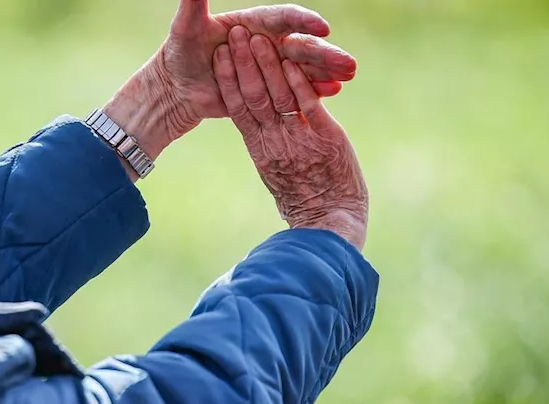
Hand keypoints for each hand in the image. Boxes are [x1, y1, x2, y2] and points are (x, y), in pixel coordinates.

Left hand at [160, 2, 356, 130]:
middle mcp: (268, 43)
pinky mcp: (267, 90)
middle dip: (325, 53)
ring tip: (347, 77)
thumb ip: (194, 3)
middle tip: (347, 62)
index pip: (284, 18)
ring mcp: (270, 68)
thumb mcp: (185, 26)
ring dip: (326, 72)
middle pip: (301, 45)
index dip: (304, 21)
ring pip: (303, 68)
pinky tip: (332, 92)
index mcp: (255, 23)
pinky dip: (312, 91)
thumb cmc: (181, 51)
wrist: (178, 86)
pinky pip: (292, 90)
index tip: (322, 27)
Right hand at [213, 27, 367, 249]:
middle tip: (234, 34)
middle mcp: (275, 142)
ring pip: (277, 96)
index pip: (238, 110)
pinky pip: (307, 105)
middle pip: (253, 97)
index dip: (228, 82)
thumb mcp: (278, 177)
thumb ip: (270, 151)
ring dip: (267, 65)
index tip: (219, 58)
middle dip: (242, 64)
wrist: (329, 225)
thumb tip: (262, 136)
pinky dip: (298, 81)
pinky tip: (290, 60)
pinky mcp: (326, 137)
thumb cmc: (307, 206)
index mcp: (261, 151)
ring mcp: (299, 139)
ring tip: (258, 38)